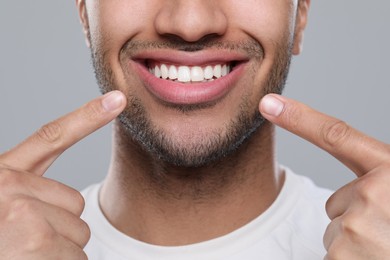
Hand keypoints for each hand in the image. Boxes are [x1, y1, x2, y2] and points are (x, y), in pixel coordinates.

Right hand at [0, 91, 125, 258]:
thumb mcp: (1, 208)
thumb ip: (30, 195)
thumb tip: (70, 206)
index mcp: (2, 174)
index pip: (51, 136)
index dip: (88, 117)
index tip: (117, 99)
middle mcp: (10, 186)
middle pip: (75, 203)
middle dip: (60, 228)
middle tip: (25, 243)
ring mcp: (23, 211)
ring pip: (79, 232)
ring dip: (59, 251)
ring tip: (24, 256)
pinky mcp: (37, 239)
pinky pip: (77, 256)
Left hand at [260, 94, 389, 258]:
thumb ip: (380, 185)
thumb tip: (347, 203)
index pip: (335, 135)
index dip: (299, 118)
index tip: (268, 103)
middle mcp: (376, 191)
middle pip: (337, 203)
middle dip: (358, 219)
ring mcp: (359, 224)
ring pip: (335, 231)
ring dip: (357, 244)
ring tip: (386, 250)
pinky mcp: (345, 255)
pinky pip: (332, 254)